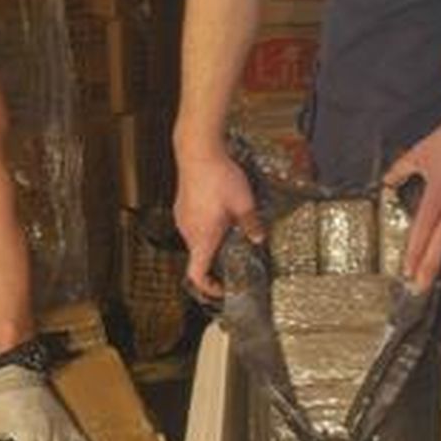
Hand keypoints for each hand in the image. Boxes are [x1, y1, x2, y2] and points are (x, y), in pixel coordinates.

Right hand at [174, 147, 264, 298]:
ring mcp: (183, 219)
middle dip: (216, 260)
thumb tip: (258, 239)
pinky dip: (205, 227)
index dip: (209, 287)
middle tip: (236, 255)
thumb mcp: (244, 203)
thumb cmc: (218, 177)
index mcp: (203, 237)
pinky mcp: (182, 207)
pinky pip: (193, 225)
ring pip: (196, 240)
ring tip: (231, 229)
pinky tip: (219, 212)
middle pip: (199, 257)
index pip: (197, 275)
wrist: (197, 151)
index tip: (222, 289)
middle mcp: (188, 232)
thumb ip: (251, 224)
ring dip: (212, 241)